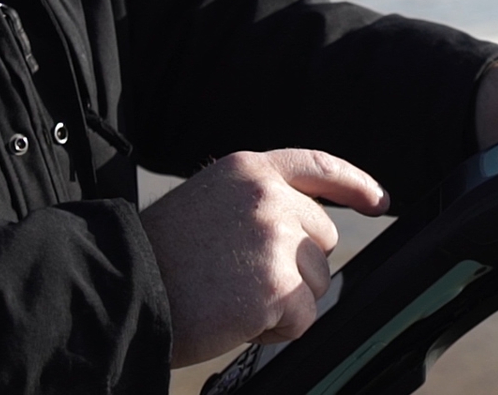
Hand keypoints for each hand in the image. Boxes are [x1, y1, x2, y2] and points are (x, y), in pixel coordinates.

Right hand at [138, 149, 389, 366]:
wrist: (118, 288)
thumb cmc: (157, 258)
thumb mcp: (208, 206)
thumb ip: (257, 206)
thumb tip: (307, 238)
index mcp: (248, 171)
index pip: (317, 166)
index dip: (354, 184)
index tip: (380, 201)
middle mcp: (268, 197)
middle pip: (323, 239)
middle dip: (295, 266)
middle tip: (238, 279)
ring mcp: (275, 240)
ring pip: (316, 282)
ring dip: (283, 301)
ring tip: (229, 297)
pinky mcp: (276, 287)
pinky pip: (301, 319)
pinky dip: (273, 330)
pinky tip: (232, 318)